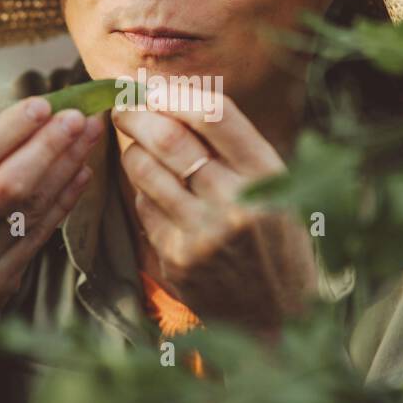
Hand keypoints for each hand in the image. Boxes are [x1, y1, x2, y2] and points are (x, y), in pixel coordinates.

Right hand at [0, 97, 102, 318]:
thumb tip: (29, 118)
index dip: (12, 129)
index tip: (43, 105)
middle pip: (8, 185)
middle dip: (49, 146)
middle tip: (78, 118)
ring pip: (31, 210)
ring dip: (65, 169)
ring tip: (88, 137)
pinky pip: (40, 236)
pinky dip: (64, 201)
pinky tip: (81, 173)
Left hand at [111, 92, 317, 338]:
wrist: (279, 315)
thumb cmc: (277, 239)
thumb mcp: (278, 187)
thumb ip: (236, 146)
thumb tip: (180, 95)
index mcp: (268, 175)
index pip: (214, 115)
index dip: (175, 93)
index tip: (153, 86)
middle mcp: (236, 202)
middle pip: (170, 138)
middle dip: (137, 113)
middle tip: (123, 105)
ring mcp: (203, 234)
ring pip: (146, 170)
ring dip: (132, 148)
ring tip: (133, 140)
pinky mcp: (177, 259)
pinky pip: (144, 207)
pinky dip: (142, 188)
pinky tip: (151, 185)